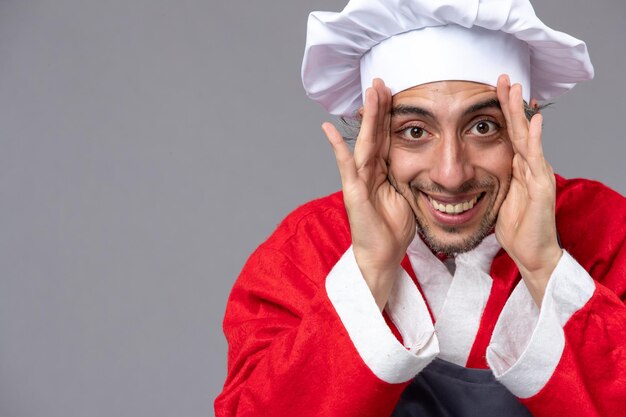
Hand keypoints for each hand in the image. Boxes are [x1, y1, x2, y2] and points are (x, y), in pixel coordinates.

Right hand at [322, 79, 415, 310]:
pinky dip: (337, 148)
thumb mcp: (408, 196)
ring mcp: (359, 181)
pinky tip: (328, 129)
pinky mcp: (353, 193)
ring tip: (367, 93)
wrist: (383, 256)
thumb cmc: (394, 229)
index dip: (389, 115)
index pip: (387, 138)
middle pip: (375, 134)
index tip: (394, 91)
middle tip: (379, 81)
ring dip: (366, 118)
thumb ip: (409, 176)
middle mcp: (369, 172)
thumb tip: (424, 161)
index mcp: (383, 172)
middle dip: (377, 107)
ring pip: (364, 143)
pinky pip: (346, 167)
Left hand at [495, 75, 562, 305]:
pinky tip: (533, 121)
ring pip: (528, 138)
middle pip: (518, 129)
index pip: (507, 133)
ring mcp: (538, 175)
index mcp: (517, 168)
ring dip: (521, 113)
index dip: (500, 112)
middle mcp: (530, 167)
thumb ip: (490, 180)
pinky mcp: (542, 188)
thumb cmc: (515, 227)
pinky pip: (536, 160)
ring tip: (517, 89)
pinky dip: (534, 139)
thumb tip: (469, 170)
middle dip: (510, 103)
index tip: (489, 89)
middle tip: (503, 78)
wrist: (531, 253)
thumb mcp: (497, 197)